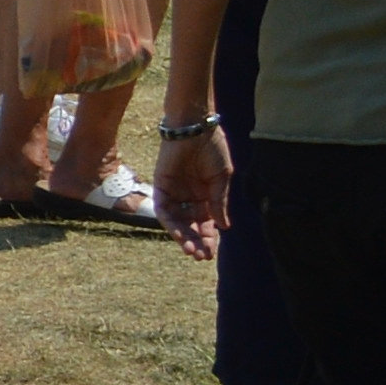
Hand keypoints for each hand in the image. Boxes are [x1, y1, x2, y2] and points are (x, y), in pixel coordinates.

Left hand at [157, 122, 231, 256]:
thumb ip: (219, 201)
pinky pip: (163, 208)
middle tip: (201, 257)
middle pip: (191, 226)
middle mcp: (189, 197)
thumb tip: (225, 227)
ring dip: (182, 237)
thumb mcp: (222, 178)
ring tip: (191, 250)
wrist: (195, 127)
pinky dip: (170, 222)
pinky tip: (179, 234)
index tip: (213, 253)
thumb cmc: (213, 148)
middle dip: (196, 242)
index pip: (207, 223)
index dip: (209, 238)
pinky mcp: (160, 186)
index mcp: (206, 195)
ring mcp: (174, 192)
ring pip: (177, 221)